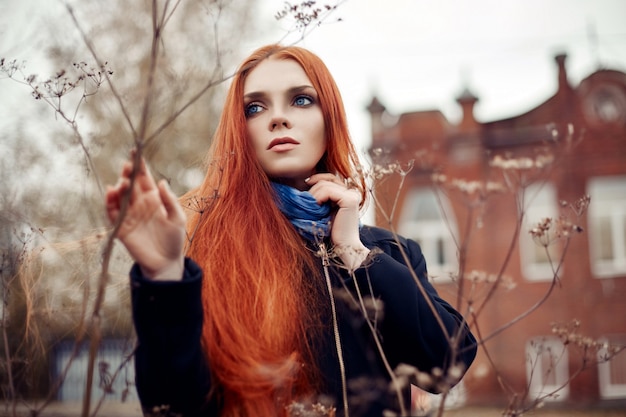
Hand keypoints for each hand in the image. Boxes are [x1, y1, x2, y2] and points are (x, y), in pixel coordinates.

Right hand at [105, 153, 185, 280]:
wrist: (166, 263)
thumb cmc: (174, 239)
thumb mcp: (177, 218)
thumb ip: (169, 201)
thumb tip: (161, 182)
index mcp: (153, 199)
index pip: (144, 178)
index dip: (140, 165)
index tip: (136, 151)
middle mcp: (139, 204)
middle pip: (131, 184)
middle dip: (128, 173)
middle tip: (127, 165)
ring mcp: (129, 215)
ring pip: (120, 196)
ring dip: (120, 187)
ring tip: (123, 183)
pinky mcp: (121, 227)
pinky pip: (112, 213)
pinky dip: (110, 202)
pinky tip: (111, 192)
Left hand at [305, 173, 369, 268]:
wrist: (344, 248)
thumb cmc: (331, 233)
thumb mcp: (324, 211)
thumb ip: (321, 197)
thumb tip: (305, 182)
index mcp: (347, 194)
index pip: (330, 178)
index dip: (317, 178)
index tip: (306, 184)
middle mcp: (352, 193)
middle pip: (326, 180)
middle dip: (313, 190)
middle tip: (307, 203)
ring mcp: (352, 195)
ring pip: (325, 185)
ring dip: (314, 195)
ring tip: (312, 208)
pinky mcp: (349, 200)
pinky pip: (328, 191)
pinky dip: (318, 197)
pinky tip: (316, 207)